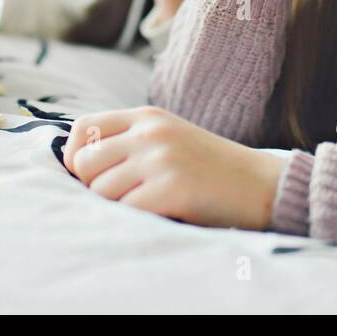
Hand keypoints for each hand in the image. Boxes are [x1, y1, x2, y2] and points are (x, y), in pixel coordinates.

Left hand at [62, 106, 288, 230]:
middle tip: (121, 197)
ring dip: (117, 206)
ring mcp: (160, 160)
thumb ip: (128, 141)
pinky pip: (125, 210)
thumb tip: (76, 163)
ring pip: (100, 191)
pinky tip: (159, 214)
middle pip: (84, 162)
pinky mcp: (171, 189)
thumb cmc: (210, 168)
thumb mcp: (168, 138)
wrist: (262, 184)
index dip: (74, 156)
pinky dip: (135, 219)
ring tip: (147, 205)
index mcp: (146, 116)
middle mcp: (149, 132)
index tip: (89, 176)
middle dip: (92, 186)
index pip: (82, 128)